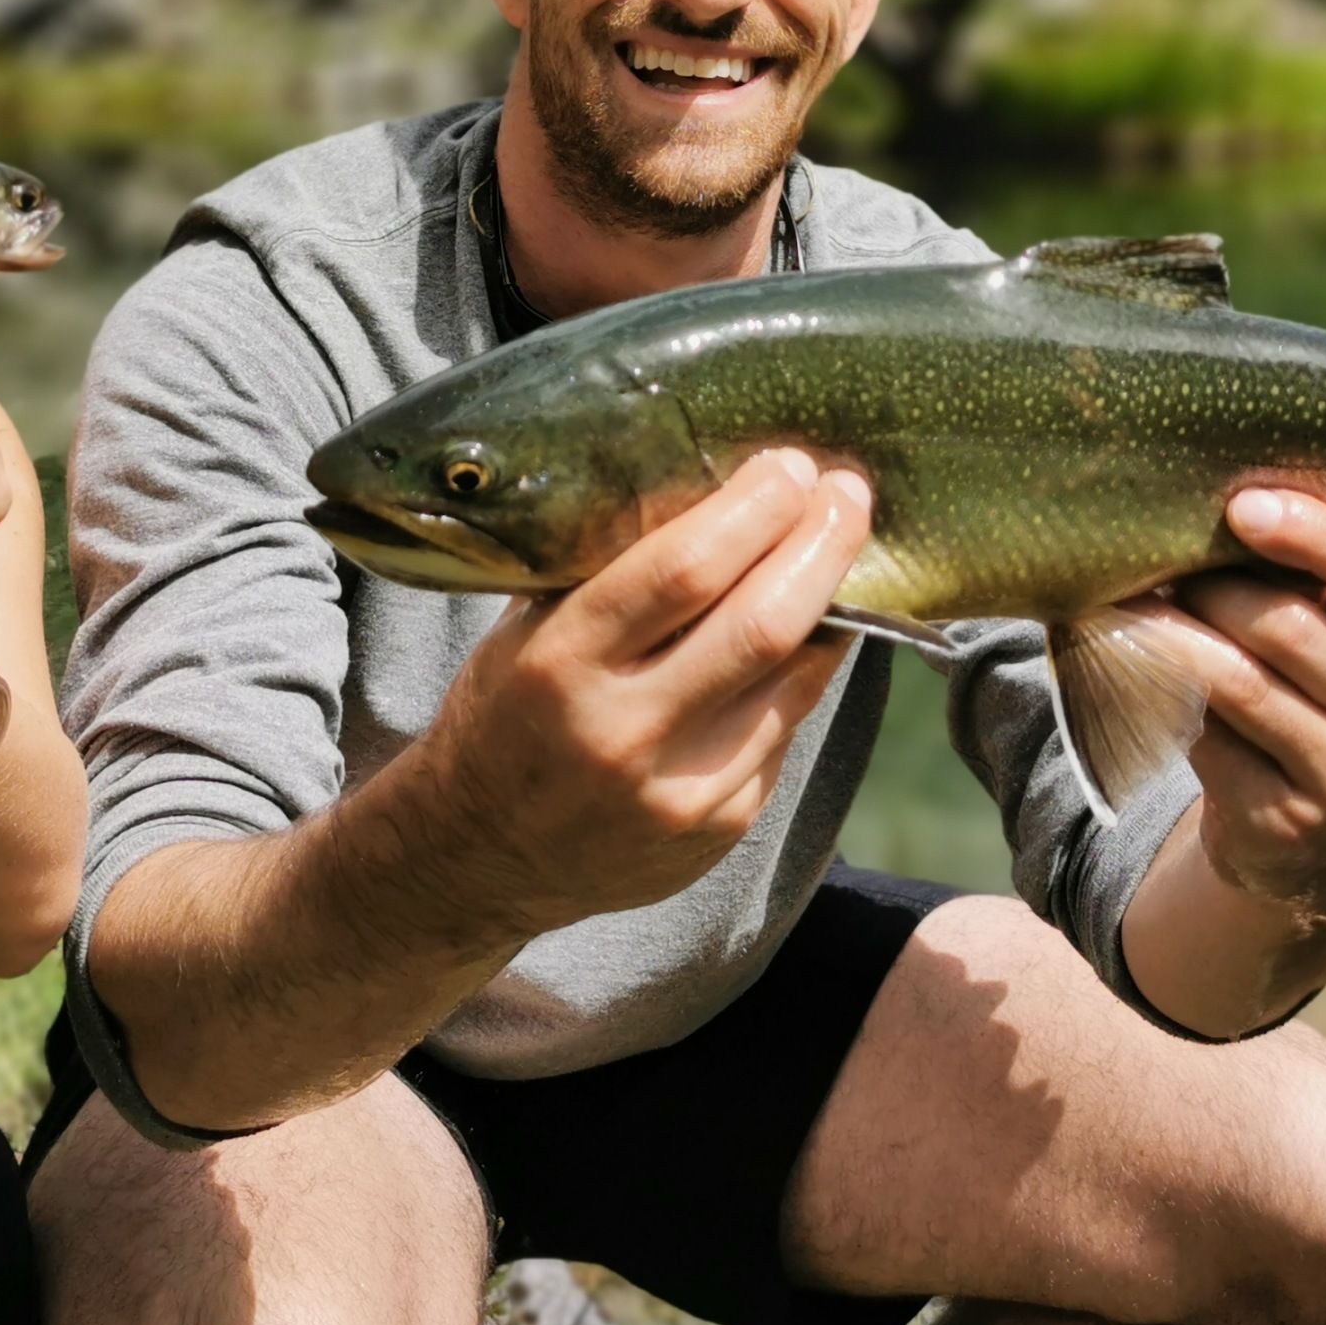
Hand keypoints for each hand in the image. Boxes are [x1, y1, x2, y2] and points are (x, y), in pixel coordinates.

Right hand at [400, 447, 871, 939]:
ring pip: (794, 681)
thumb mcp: (527, 632)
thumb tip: (713, 490)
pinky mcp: (719, 828)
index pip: (683, 571)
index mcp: (562, 663)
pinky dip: (803, 674)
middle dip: (821, 547)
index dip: (754, 510)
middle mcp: (624, 732)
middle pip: (760, 624)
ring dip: (832, 608)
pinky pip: (784, 730)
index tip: (789, 466)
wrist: (478, 858)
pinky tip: (807, 636)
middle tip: (847, 494)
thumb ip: (609, 574)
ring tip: (841, 552)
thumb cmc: (504, 715)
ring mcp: (680, 791)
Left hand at [1153, 487, 1325, 917]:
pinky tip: (1131, 671)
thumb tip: (1195, 496)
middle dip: (1212, 587)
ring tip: (1121, 607)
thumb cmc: (1300, 688)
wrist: (1311, 831)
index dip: (1319, 532)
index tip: (1242, 505)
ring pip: (1241, 683)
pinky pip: (1210, 741)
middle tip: (1159, 563)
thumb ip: (1292, 575)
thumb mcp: (1322, 632)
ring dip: (1169, 637)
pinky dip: (1162, 697)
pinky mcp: (1290, 819)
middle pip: (1293, 625)